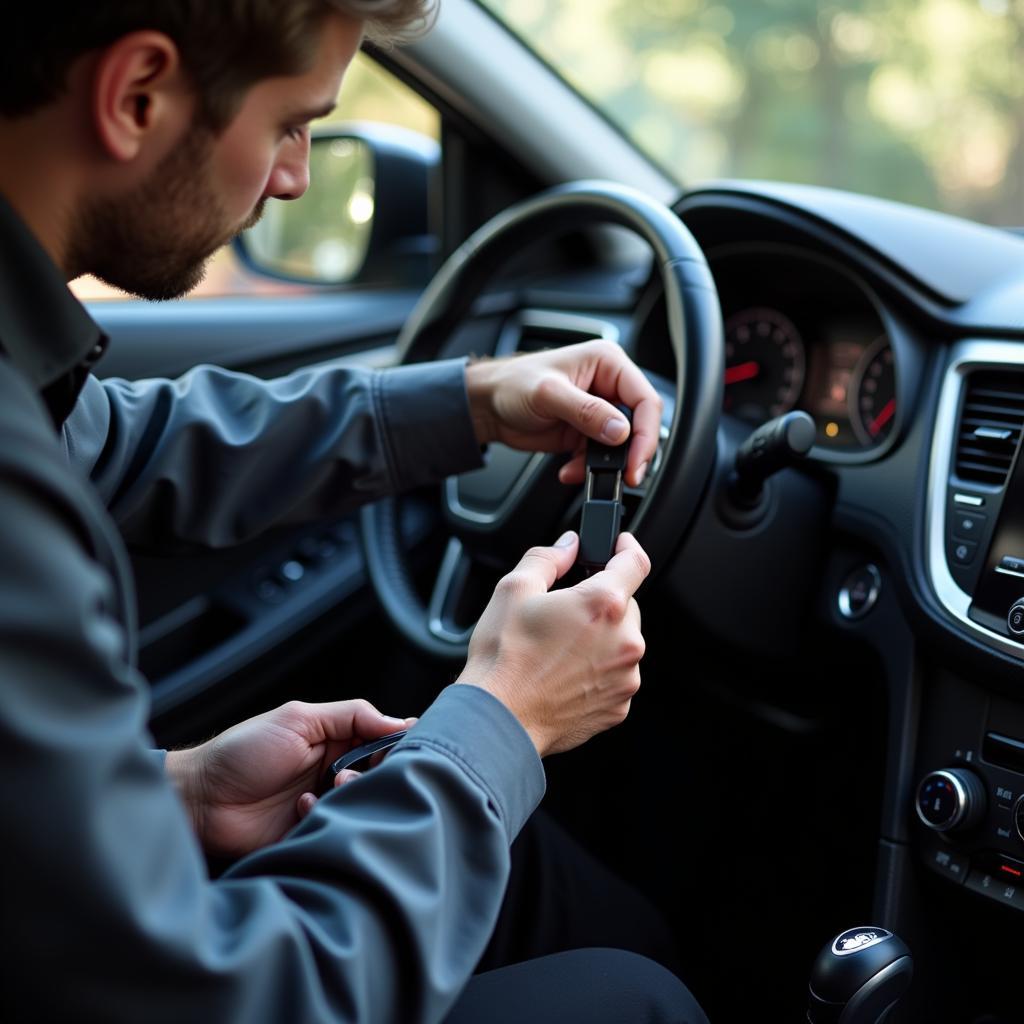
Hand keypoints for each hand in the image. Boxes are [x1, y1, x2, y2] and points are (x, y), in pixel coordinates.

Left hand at [165, 700, 414, 857]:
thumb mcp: (298, 719)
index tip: (401, 749)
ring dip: (350, 794)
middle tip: (353, 769)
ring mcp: (323, 803)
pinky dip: (325, 816)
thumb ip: (351, 715)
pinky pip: (338, 829)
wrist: (199, 798)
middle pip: (378, 774)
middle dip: (374, 771)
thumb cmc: (242, 751)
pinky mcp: (310, 833)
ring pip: (362, 802)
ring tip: (330, 788)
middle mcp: (333, 772)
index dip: (394, 744)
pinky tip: (301, 808)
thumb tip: (401, 722)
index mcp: (334, 740)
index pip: (381, 740)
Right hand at [455, 530, 649, 756]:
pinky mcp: (619, 706)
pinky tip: (564, 674)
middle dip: (600, 604)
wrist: (499, 720)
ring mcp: (625, 677)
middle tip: (563, 613)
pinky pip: (615, 676)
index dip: (626, 547)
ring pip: (621, 643)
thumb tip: (567, 546)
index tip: (619, 545)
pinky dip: (597, 671)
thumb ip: (548, 558)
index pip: (635, 562)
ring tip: (558, 650)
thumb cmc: (504, 659)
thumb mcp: (514, 589)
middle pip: (625, 606)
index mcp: (603, 605)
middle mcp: (625, 641)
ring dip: (600, 639)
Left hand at [465, 340, 662, 486]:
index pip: (644, 399)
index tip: (635, 459)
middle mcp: (607, 386)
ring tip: (584, 471)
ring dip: (607, 464)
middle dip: (631, 453)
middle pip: (639, 424)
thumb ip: (586, 411)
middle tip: (625, 475)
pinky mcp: (586, 432)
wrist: (487, 405)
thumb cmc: (512, 384)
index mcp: (607, 364)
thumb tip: (620, 430)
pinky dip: (588, 468)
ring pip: (622, 445)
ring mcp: (598, 411)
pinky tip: (570, 470)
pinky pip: (600, 456)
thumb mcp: (548, 393)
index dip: (646, 432)